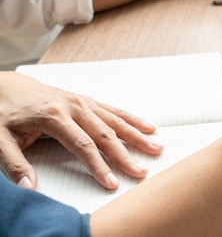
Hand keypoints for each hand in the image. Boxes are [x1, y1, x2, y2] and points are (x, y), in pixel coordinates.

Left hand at [0, 72, 163, 189]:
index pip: (83, 146)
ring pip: (115, 120)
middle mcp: (73, 107)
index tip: (112, 182)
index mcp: (54, 116)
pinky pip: (113, 110)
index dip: (99, 166)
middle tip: (141, 170)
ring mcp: (82, 102)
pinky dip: (132, 119)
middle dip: (126, 155)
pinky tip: (147, 127)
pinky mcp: (86, 100)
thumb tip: (30, 186)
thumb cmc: (3, 111)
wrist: (5, 85)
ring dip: (137, 135)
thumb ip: (14, 163)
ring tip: (156, 147)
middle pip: (106, 134)